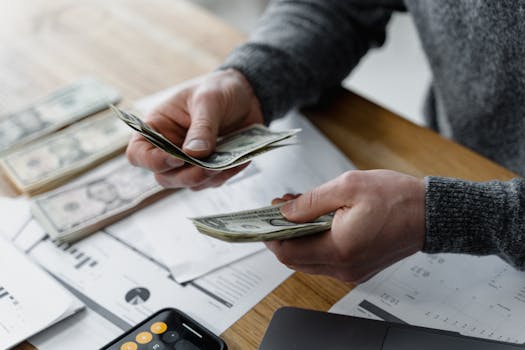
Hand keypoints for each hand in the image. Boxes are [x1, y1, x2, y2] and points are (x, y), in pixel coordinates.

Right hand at [126, 69, 263, 189]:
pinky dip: (224, 176)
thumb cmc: (219, 90)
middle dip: (186, 176)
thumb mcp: (209, 101)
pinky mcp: (210, 167)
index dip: (153, 161)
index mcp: (158, 127)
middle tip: (208, 168)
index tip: (177, 159)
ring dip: (206, 179)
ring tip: (226, 164)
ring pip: (188, 183)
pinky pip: (212, 182)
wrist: (246, 94)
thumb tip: (194, 154)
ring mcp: (189, 161)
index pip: (138, 153)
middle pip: (164, 177)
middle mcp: (169, 148)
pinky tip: (239, 162)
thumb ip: (202, 127)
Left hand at [265, 170, 425, 282]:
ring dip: (299, 239)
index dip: (270, 237)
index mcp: (340, 249)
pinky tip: (315, 221)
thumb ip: (311, 201)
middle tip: (278, 211)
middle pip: (296, 260)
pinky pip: (326, 259)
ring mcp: (352, 271)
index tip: (263, 219)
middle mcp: (345, 267)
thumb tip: (286, 211)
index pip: (288, 253)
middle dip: (282, 236)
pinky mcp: (359, 268)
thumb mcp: (348, 186)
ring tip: (297, 211)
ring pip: (310, 261)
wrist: (431, 214)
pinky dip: (315, 242)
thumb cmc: (397, 199)